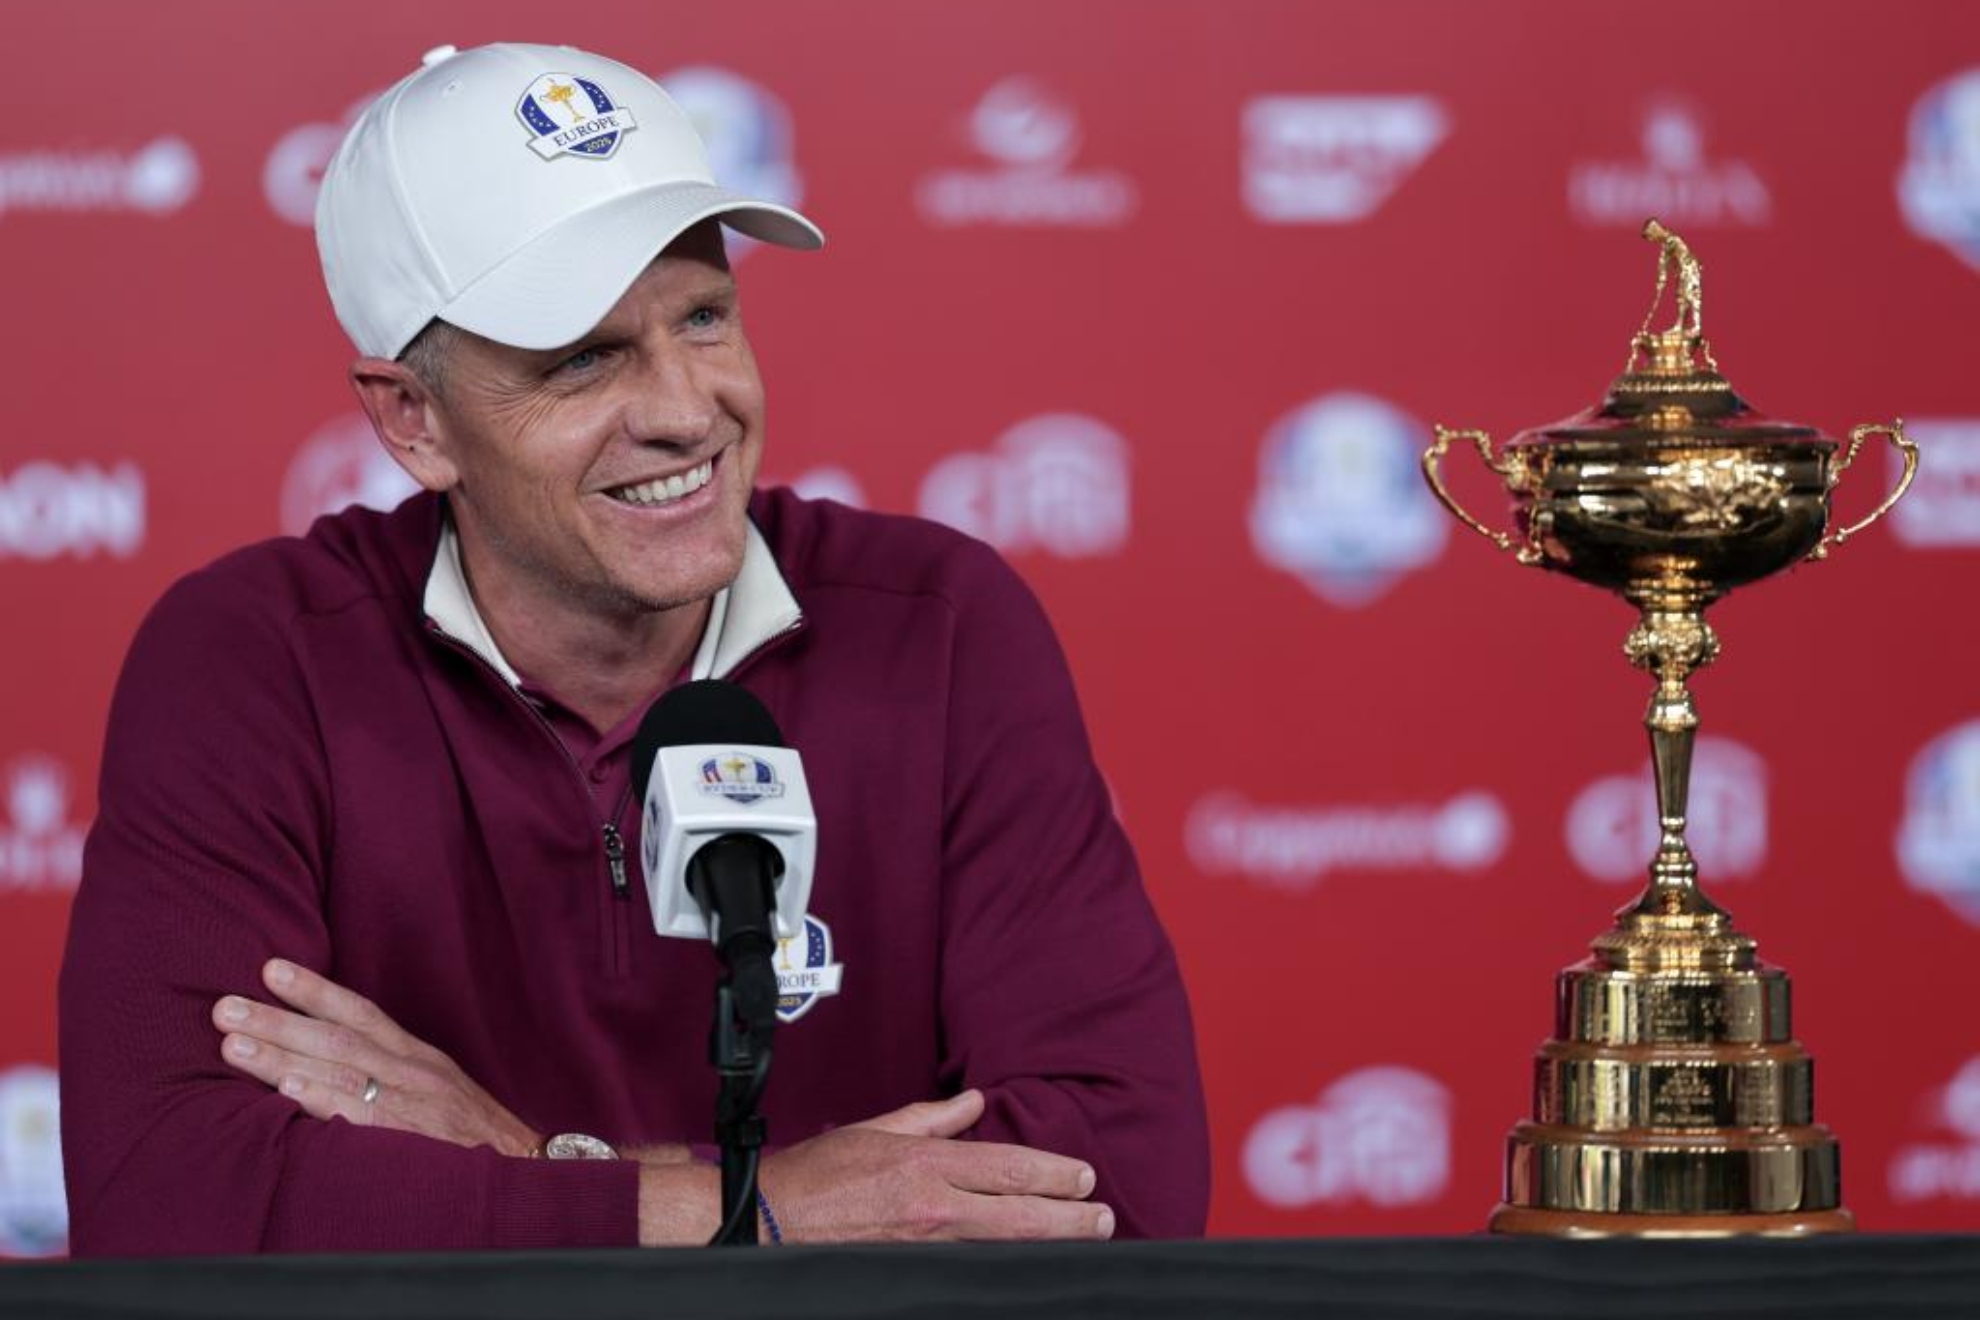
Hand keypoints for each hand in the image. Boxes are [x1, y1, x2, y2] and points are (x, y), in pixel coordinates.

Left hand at [213, 958, 540, 1158]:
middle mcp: (414, 1071)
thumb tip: (325, 1064)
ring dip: (283, 1056)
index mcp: (418, 1057)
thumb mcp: (437, 1090)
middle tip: (225, 1007)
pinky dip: (323, 1100)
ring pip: (342, 1069)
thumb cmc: (474, 1136)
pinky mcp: (413, 1138)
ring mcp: (414, 1103)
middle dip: (278, 1020)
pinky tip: (286, 1093)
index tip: (270, 968)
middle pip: (339, 1036)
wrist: (529, 1168)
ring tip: (234, 1046)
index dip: (314, 989)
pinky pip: (361, 1115)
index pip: (360, 1011)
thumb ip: (390, 1075)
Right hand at [757, 1090, 1113, 1242]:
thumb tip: (973, 1104)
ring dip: (1047, 1244)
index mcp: (924, 1166)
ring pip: (1004, 1248)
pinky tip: (1026, 1265)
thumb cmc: (815, 1176)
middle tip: (1102, 1218)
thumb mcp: (875, 1130)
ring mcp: (925, 1249)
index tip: (1084, 1178)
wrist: (766, 1224)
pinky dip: (1005, 1266)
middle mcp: (932, 1209)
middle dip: (1069, 1218)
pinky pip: (972, 1271)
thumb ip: (931, 1119)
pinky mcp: (912, 1273)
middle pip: (1020, 1215)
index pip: (1008, 1168)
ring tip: (1081, 1240)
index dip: (1054, 1174)